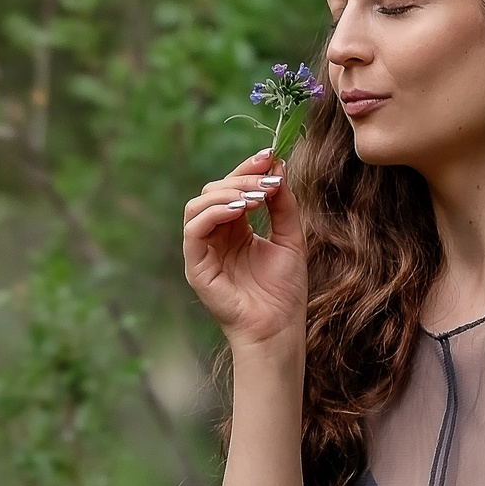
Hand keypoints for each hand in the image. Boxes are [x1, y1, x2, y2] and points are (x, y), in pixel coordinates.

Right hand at [181, 151, 306, 350]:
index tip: (271, 154)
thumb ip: (283, 204)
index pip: (231, 188)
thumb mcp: (291, 238)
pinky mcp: (195, 267)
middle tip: (268, 178)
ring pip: (198, 205)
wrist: (279, 330)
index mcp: (234, 230)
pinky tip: (241, 211)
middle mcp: (214, 237)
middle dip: (241, 178)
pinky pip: (193, 230)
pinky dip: (214, 213)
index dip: (248, 169)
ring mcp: (202, 252)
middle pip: (212, 190)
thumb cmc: (284, 292)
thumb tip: (277, 166)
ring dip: (228, 193)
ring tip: (257, 197)